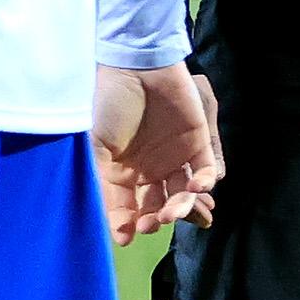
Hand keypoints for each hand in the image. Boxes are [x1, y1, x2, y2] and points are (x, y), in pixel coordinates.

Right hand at [93, 61, 222, 243]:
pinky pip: (205, 170)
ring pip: (182, 194)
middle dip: (157, 218)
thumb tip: (117, 233)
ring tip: (173, 211)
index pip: (127, 208)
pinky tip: (195, 187)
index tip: (129, 235)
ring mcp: (173, 157)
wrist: (134, 64)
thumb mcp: (95, 147)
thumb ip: (105, 187)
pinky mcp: (197, 143)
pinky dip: (203, 182)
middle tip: (154, 223)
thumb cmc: (108, 104)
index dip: (129, 223)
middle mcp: (147, 169)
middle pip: (157, 205)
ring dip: (180, 207)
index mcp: (121, 172)